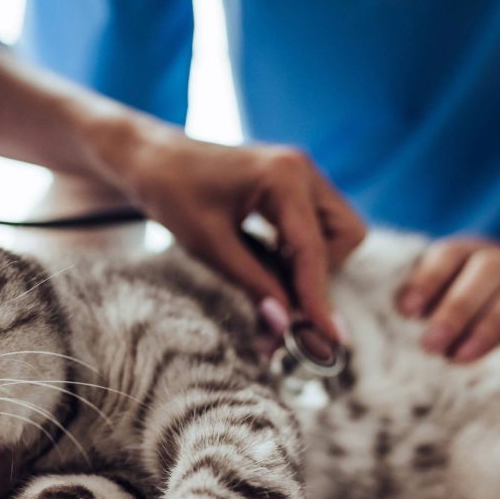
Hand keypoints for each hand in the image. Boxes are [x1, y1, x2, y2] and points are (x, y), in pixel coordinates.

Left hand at [113, 131, 364, 339]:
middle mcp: (302, 169)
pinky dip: (302, 251)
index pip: (314, 250)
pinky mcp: (293, 184)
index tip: (329, 338)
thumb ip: (253, 283)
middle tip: (283, 292)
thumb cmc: (172, 193)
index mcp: (283, 176)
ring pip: (338, 231)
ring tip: (271, 277)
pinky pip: (318, 224)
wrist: (152, 160)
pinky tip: (268, 261)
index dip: (318, 298)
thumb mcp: (209, 244)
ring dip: (314, 262)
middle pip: (347, 235)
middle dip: (322, 271)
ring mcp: (301, 173)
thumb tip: (285, 325)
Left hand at [397, 238, 499, 361]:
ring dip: (492, 324)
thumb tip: (399, 324)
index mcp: (473, 251)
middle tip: (431, 345)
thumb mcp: (461, 285)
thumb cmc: (490, 290)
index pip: (449, 254)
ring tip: (464, 357)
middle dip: (456, 308)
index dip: (428, 279)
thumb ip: (434, 300)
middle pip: (485, 271)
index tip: (406, 312)